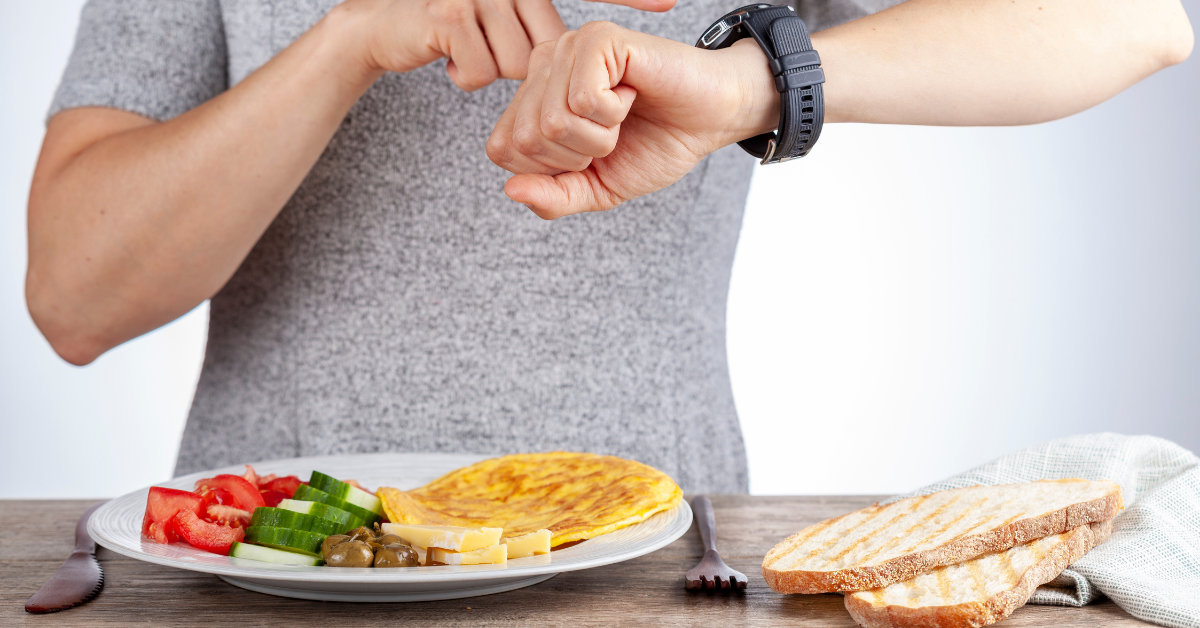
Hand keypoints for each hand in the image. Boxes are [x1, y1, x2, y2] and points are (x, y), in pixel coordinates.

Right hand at [344, 0, 677, 91]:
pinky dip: (466, 75)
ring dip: (490, 69)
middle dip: (528, 69)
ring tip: (464, 49)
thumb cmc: (448, 28)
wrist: (380, 25)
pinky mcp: (452, 14)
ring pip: (517, 64)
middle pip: (548, 47)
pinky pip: (483, 70)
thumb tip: (565, 55)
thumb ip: (536, 34)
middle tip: (485, 49)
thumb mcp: (498, 26)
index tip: (671, 0)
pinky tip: (446, 56)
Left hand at [486, 22, 778, 217]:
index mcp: (534, 97)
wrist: (711, 120)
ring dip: (599, 136)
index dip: (551, 169)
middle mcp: (543, 65)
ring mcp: (569, 47)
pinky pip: (583, 98)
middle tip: (611, 135)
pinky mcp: (598, 39)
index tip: (591, 152)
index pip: (502, 149)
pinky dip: (613, 114)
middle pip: (525, 138)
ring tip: (622, 115)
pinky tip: (631, 94)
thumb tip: (511, 191)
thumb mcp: (597, 188)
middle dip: (577, 156)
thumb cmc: (655, 145)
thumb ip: (553, 197)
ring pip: (553, 121)